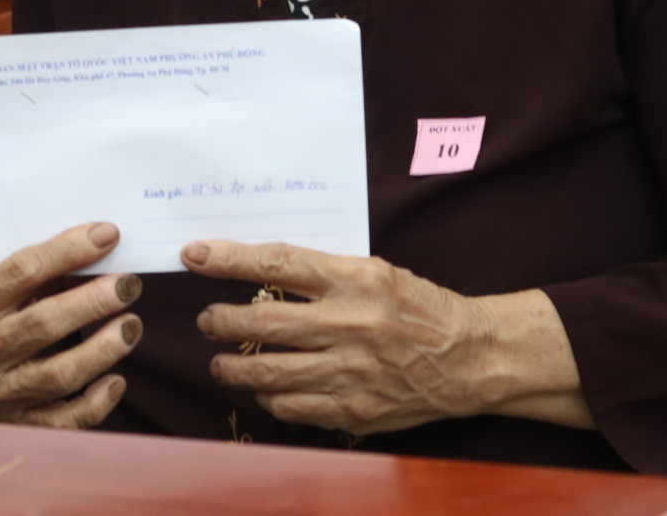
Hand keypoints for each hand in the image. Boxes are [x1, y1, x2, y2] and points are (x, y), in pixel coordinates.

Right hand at [0, 222, 142, 427]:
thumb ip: (24, 279)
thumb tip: (90, 254)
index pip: (21, 271)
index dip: (68, 251)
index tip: (106, 236)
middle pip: (43, 323)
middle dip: (94, 300)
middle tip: (129, 284)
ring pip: (58, 375)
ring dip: (104, 349)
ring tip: (131, 326)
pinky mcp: (14, 427)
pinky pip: (64, 422)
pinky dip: (96, 402)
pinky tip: (115, 380)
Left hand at [184, 241, 587, 434]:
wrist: (472, 359)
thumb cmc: (417, 308)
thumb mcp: (374, 272)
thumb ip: (320, 273)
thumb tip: (253, 270)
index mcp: (356, 280)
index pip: (277, 263)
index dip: (229, 259)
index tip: (194, 255)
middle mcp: (351, 325)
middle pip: (262, 323)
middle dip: (220, 321)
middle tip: (206, 319)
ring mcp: (352, 373)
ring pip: (268, 372)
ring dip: (232, 367)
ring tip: (220, 362)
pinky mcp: (356, 411)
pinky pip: (292, 407)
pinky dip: (269, 398)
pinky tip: (264, 389)